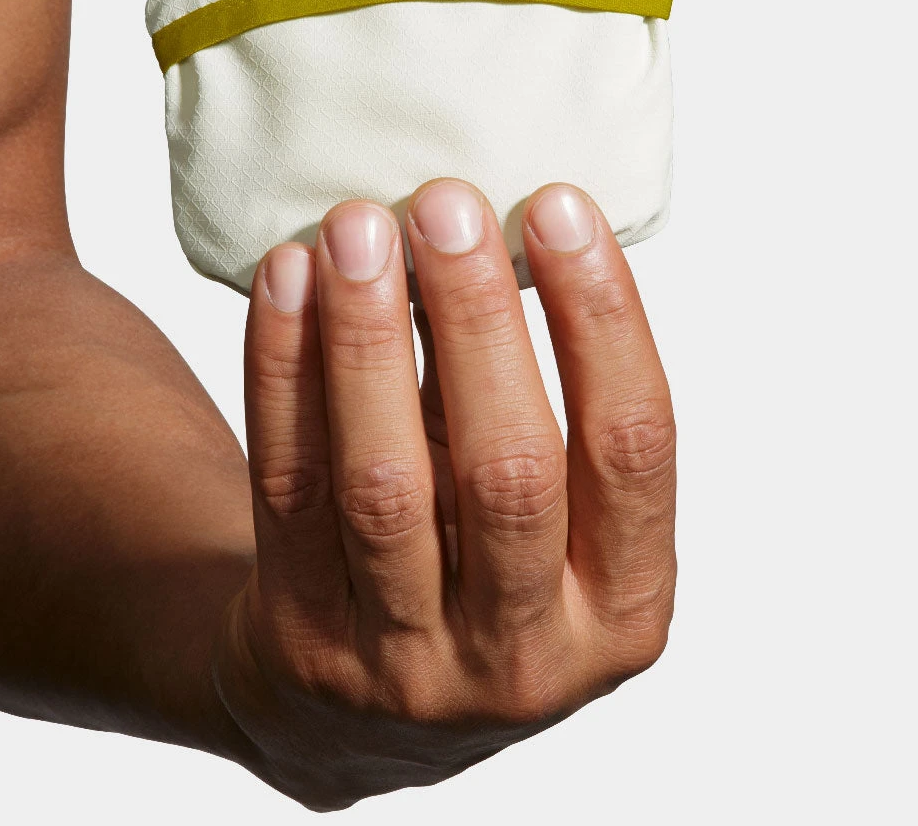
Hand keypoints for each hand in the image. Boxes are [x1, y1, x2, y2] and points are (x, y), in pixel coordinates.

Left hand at [214, 179, 676, 810]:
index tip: (560, 208)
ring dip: (369, 337)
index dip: (602, 320)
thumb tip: (507, 240)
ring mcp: (409, 664)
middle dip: (478, 321)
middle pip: (508, 467)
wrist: (359, 714)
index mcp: (624, 610)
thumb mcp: (554, 531)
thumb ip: (551, 419)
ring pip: (386, 482)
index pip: (631, 448)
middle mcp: (528, 652)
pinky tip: (287, 282)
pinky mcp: (305, 642)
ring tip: (357, 227)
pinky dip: (286, 372)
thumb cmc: (481, 581)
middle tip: (446, 203)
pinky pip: (290, 488)